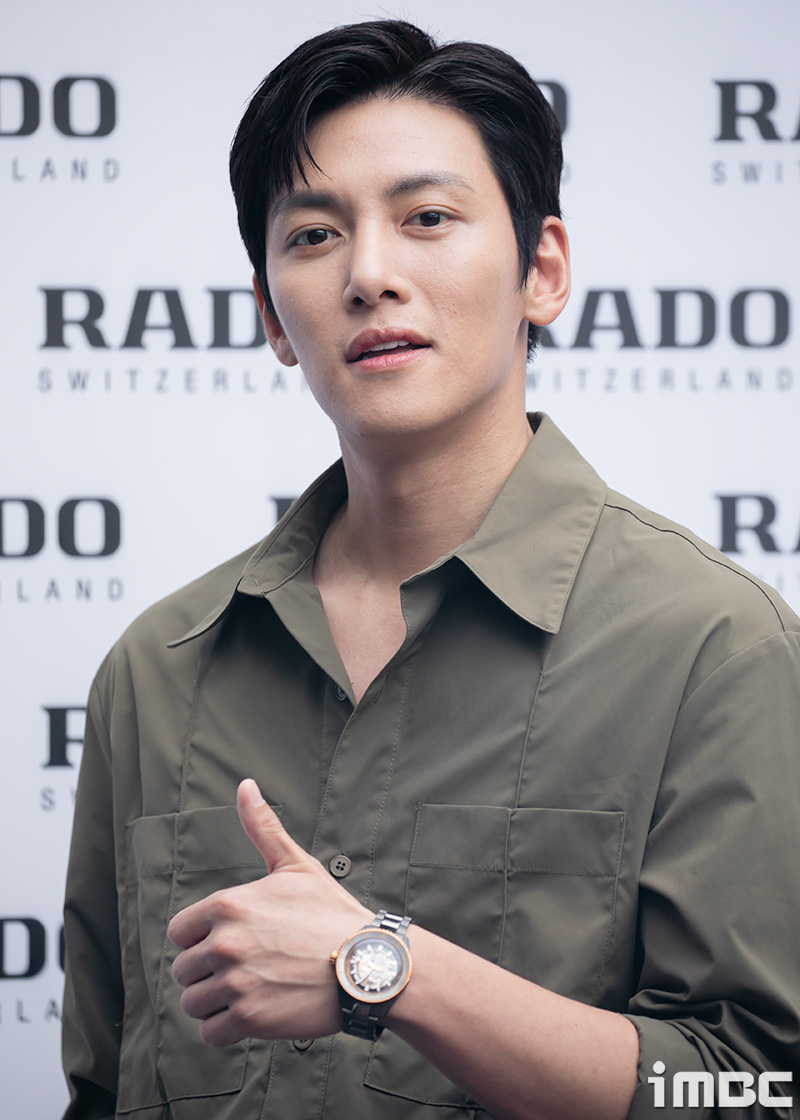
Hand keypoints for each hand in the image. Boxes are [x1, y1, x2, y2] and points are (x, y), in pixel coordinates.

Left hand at [168, 779, 370, 1046]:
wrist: (367, 963)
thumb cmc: (331, 913)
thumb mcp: (294, 865)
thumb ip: (262, 827)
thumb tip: (246, 785)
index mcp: (228, 905)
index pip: (179, 932)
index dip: (201, 939)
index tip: (232, 942)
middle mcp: (224, 943)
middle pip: (183, 970)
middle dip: (208, 973)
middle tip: (246, 970)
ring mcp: (235, 982)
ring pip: (194, 1003)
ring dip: (216, 1003)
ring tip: (250, 992)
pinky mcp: (248, 1018)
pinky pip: (211, 1033)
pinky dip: (227, 1029)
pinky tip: (254, 1014)